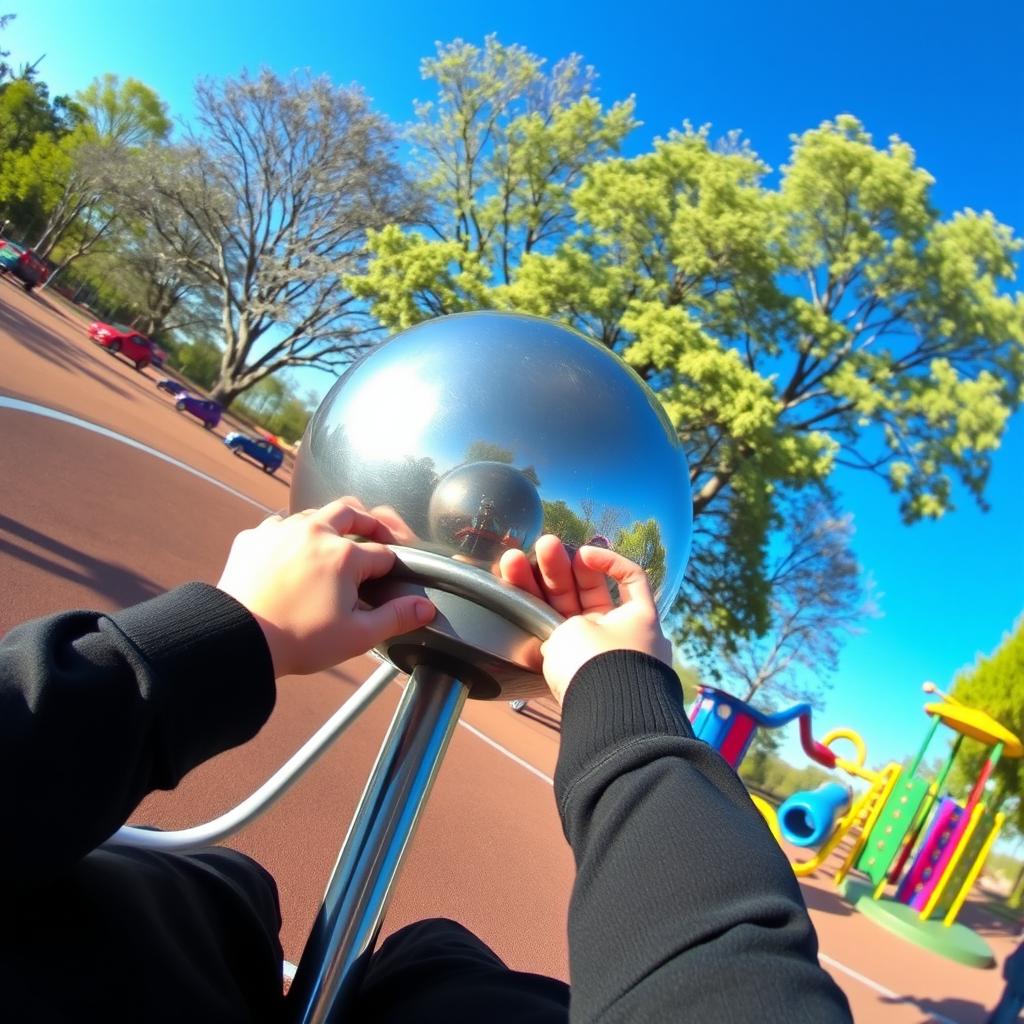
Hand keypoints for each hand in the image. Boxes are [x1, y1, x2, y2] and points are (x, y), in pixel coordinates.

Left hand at [217, 499, 434, 676]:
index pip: (382, 553)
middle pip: (351, 511)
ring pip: (313, 514)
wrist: (238, 640)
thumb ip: (396, 618)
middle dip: (368, 522)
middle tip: (375, 536)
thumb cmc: (298, 640)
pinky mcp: (253, 538)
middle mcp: (314, 532)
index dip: (392, 567)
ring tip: (333, 543)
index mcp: (344, 555)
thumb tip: (426, 608)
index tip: (391, 579)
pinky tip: (292, 553)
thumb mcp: (357, 636)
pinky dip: (291, 535)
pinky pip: (278, 525)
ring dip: (328, 525)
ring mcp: (280, 531)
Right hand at [499, 535, 670, 703]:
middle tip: (543, 546)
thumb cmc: (600, 666)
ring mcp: (599, 657)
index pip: (630, 577)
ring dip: (543, 587)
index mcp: (639, 617)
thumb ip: (567, 619)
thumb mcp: (580, 628)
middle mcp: (621, 635)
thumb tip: (560, 636)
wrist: (603, 722)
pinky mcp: (578, 678)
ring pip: (567, 614)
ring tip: (514, 561)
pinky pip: (558, 640)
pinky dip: (540, 623)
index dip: (606, 560)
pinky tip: (516, 602)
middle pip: (590, 592)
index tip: (582, 553)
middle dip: (562, 568)